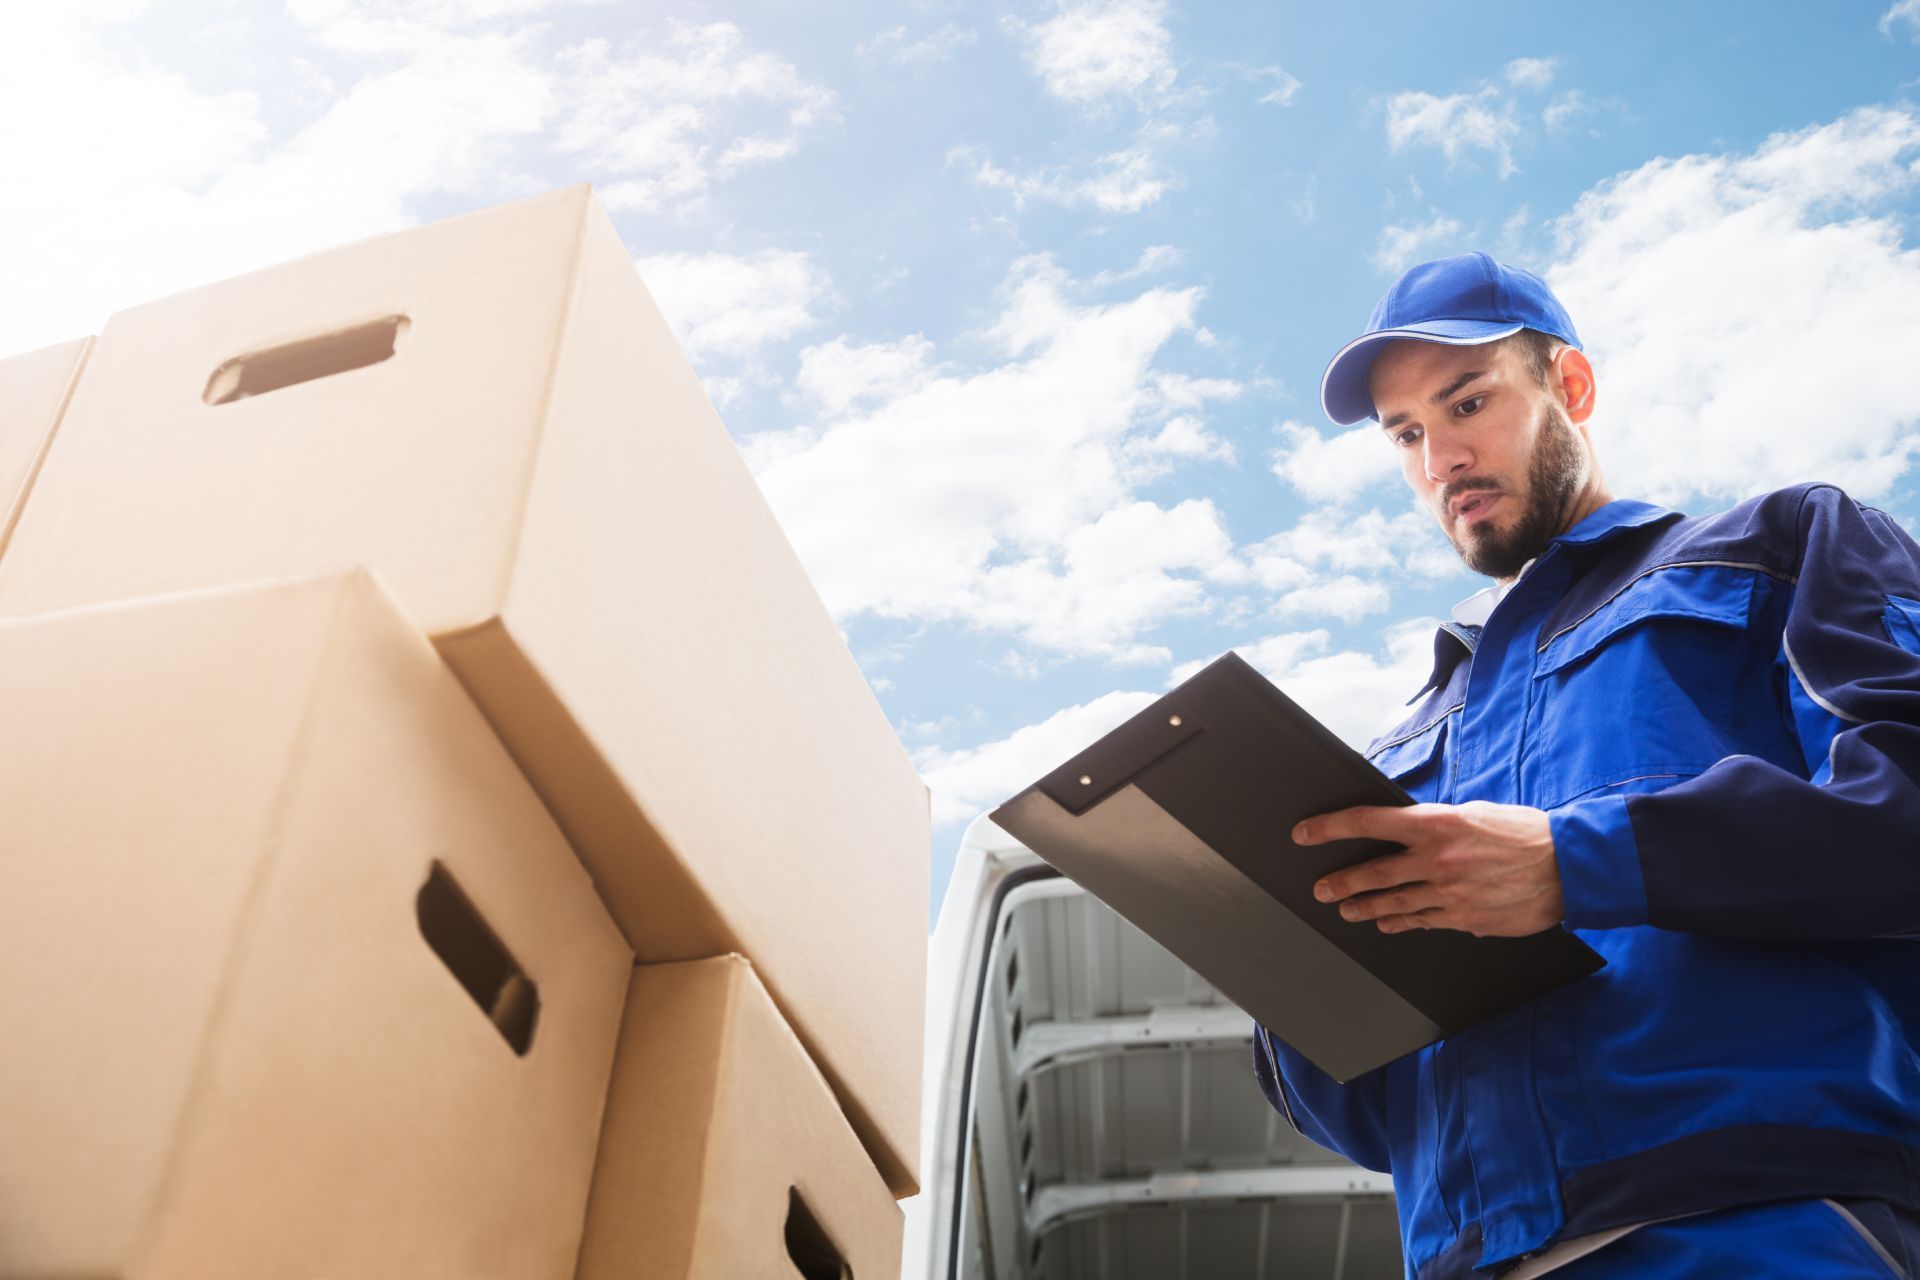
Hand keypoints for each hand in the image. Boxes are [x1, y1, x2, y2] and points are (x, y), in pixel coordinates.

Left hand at [1292, 800, 1563, 936]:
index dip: (1329, 828)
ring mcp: (1448, 893)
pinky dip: (1401, 923)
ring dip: (1364, 907)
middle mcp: (1436, 859)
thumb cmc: (1522, 833)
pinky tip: (1387, 924)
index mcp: (1435, 823)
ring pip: (1392, 903)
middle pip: (1371, 873)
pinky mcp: (1464, 919)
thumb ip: (1435, 825)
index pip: (1367, 822)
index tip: (1304, 834)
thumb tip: (1404, 831)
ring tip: (1346, 909)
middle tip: (1320, 888)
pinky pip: (1422, 922)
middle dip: (1340, 882)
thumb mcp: (1473, 814)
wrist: (1568, 866)